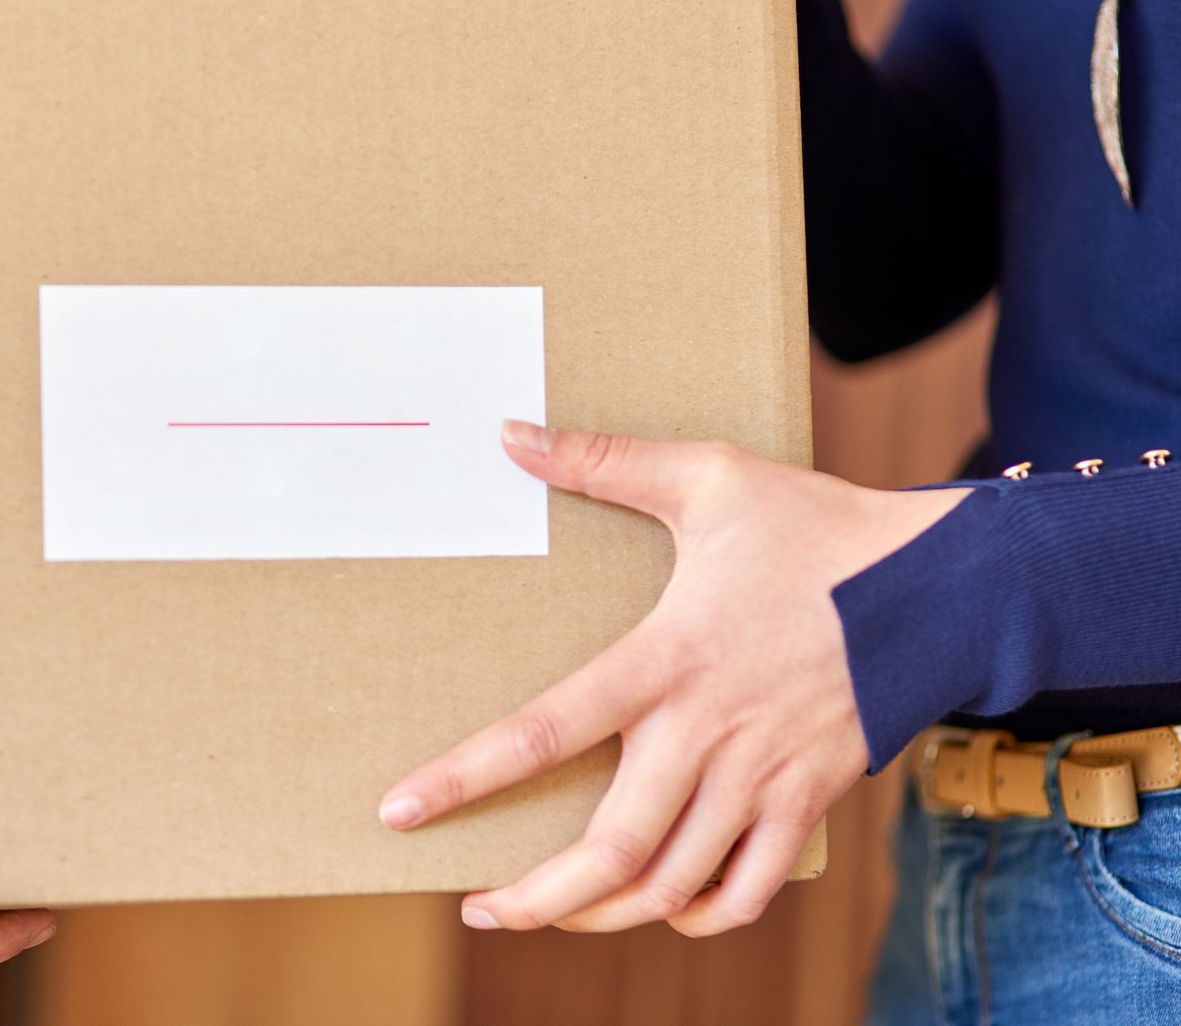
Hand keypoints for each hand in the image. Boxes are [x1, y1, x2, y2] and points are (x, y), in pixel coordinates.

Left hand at [378, 422, 967, 936]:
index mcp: (666, 657)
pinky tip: (663, 908)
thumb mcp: (709, 478)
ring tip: (547, 915)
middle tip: (480, 910)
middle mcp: (708, 732)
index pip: (547, 730)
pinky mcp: (810, 797)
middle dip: (537, 897)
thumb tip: (508, 433)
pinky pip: (750, 886)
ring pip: (673, 882)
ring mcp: (763, 774)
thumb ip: (605, 460)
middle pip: (612, 847)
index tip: (402, 810)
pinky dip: (702, 914)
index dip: (466, 778)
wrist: (946, 584)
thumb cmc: (817, 527)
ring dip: (604, 914)